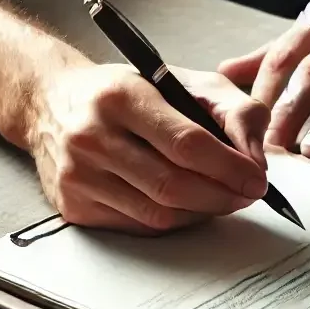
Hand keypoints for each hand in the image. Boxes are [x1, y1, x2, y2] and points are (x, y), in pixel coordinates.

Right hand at [27, 63, 269, 232]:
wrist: (52, 101)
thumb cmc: (130, 91)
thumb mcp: (188, 82)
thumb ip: (235, 112)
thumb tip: (255, 160)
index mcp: (122, 96)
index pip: (186, 143)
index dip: (229, 168)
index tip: (257, 179)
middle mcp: (92, 136)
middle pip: (173, 186)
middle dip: (223, 196)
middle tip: (248, 194)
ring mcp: (77, 175)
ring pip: (159, 214)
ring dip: (203, 212)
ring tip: (223, 198)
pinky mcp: (73, 206)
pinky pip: (140, 227)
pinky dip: (175, 221)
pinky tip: (188, 205)